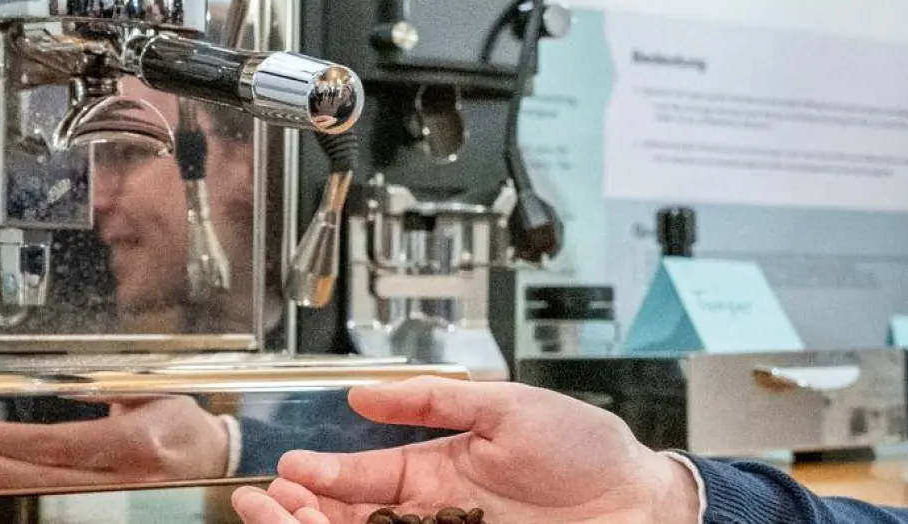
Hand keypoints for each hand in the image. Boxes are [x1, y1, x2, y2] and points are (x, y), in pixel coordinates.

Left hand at [0, 396, 229, 491]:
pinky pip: (48, 509)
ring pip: (38, 503)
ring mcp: (116, 504)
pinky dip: (7, 500)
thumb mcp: (149, 391)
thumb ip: (103, 389)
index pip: (53, 446)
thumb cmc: (178, 420)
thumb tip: (60, 384)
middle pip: (36, 482)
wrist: (213, 458)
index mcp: (136, 442)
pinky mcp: (106, 514)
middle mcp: (125, 480)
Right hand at [230, 377, 698, 523]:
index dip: (322, 476)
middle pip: (354, 520)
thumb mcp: (504, 406)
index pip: (364, 477)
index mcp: (439, 469)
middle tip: (266, 507)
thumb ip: (435, 399)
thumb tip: (365, 395)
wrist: (642, 499)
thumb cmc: (584, 447)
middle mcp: (438, 512)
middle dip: (305, 513)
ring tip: (287, 522)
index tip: (286, 473)